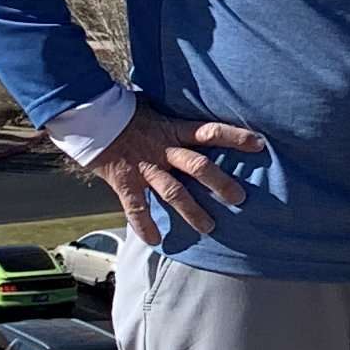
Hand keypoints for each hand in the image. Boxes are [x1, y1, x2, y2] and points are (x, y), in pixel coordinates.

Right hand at [87, 102, 267, 244]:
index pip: (210, 131)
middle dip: (220, 184)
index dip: (235, 137)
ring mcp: (144, 167)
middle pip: (198, 166)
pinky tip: (155, 241)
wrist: (90, 116)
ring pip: (173, 192)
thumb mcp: (156, 108)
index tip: (259, 144)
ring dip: (192, 211)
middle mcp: (162, 150)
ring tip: (209, 227)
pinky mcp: (123, 181)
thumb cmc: (126, 112)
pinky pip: (136, 207)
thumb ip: (176, 117)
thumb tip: (199, 111)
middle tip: (239, 199)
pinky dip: (144, 225)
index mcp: (173, 129)